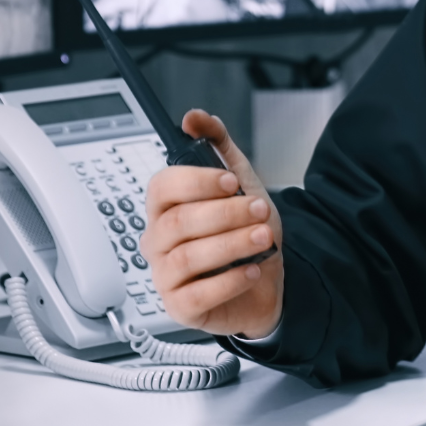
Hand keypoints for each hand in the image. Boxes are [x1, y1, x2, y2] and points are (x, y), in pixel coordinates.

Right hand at [140, 109, 283, 338]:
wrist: (267, 279)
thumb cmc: (243, 232)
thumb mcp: (239, 181)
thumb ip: (217, 144)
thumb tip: (194, 117)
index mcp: (164, 208)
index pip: (162, 187)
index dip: (196, 182)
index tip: (230, 182)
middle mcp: (158, 241)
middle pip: (179, 222)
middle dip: (226, 213)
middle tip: (259, 209)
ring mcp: (165, 277)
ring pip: (189, 257)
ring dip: (232, 243)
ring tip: (263, 237)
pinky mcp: (180, 308)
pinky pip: (199, 294)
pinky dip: (231, 280)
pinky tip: (252, 269)